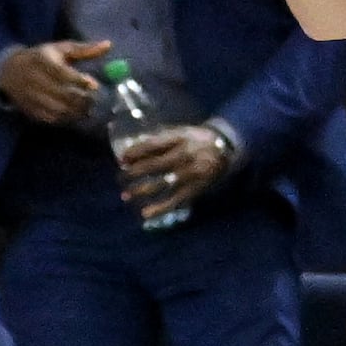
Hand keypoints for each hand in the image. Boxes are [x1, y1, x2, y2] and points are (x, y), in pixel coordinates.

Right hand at [0, 37, 110, 126]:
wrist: (9, 72)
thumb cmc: (41, 58)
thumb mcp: (60, 49)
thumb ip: (84, 49)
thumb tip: (108, 45)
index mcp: (43, 61)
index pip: (63, 73)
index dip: (80, 81)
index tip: (94, 85)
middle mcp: (35, 80)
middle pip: (63, 94)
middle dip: (82, 99)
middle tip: (94, 100)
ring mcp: (32, 97)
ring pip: (59, 109)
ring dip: (76, 111)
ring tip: (87, 108)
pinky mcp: (31, 110)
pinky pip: (52, 118)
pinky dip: (66, 119)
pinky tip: (73, 114)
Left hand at [117, 122, 231, 220]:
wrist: (226, 148)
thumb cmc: (197, 139)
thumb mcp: (181, 132)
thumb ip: (160, 139)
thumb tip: (133, 148)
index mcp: (180, 138)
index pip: (152, 145)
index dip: (135, 153)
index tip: (122, 160)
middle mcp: (185, 155)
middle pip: (154, 165)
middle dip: (134, 173)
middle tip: (119, 178)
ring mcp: (191, 173)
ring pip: (162, 184)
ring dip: (141, 190)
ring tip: (126, 196)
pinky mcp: (196, 188)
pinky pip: (176, 200)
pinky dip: (160, 208)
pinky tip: (146, 214)